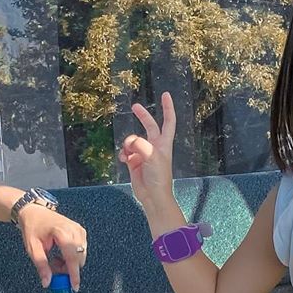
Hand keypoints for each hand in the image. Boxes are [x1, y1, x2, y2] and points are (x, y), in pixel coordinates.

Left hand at [18, 204, 87, 289]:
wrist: (34, 212)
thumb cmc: (33, 227)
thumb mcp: (33, 248)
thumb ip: (41, 266)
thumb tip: (47, 282)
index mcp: (62, 232)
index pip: (72, 257)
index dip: (74, 274)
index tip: (74, 286)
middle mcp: (74, 230)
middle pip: (78, 259)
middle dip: (67, 269)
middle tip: (53, 267)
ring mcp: (79, 230)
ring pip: (81, 257)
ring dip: (69, 263)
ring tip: (55, 258)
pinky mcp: (81, 232)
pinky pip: (81, 251)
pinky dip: (72, 257)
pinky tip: (61, 253)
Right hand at [119, 92, 176, 210]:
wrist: (153, 197)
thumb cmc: (158, 178)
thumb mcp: (152, 158)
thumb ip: (140, 145)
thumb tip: (129, 141)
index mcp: (163, 144)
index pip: (168, 122)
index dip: (167, 108)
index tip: (166, 95)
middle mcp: (154, 147)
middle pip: (149, 126)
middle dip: (142, 116)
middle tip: (134, 106)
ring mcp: (144, 154)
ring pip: (132, 141)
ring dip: (127, 144)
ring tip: (128, 154)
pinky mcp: (135, 163)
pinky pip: (126, 152)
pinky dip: (123, 154)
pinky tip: (124, 160)